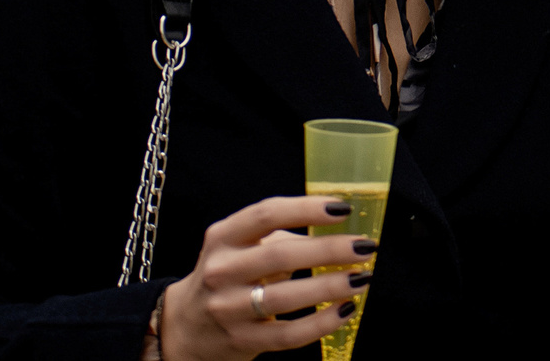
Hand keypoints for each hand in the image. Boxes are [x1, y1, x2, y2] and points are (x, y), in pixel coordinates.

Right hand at [158, 195, 374, 359]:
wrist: (185, 327)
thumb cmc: (225, 275)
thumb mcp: (237, 246)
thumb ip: (276, 236)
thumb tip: (329, 234)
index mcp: (223, 238)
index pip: (266, 215)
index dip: (307, 209)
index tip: (343, 209)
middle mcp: (221, 271)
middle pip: (281, 256)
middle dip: (330, 250)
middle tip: (364, 246)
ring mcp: (229, 309)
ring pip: (286, 297)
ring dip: (331, 286)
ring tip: (362, 277)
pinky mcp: (241, 341)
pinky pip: (287, 334)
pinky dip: (321, 323)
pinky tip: (345, 310)